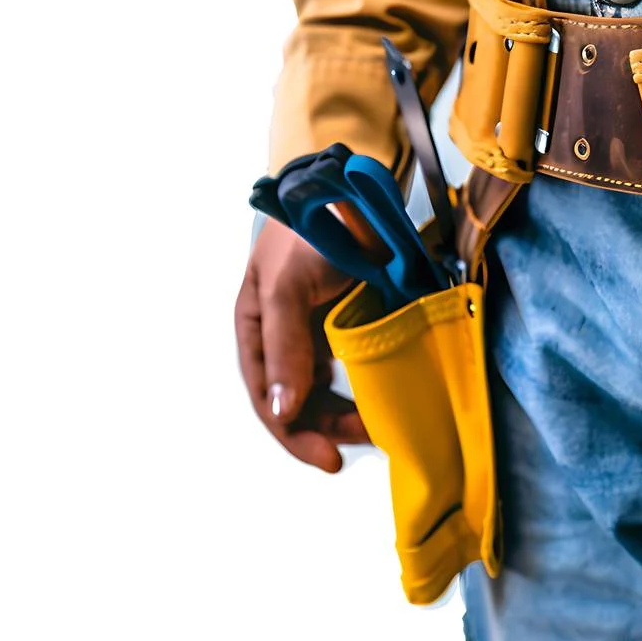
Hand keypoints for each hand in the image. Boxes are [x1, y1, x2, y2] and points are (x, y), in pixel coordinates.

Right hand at [235, 218, 369, 471]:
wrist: (349, 181)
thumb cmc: (307, 228)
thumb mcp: (288, 288)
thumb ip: (285, 347)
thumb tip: (281, 410)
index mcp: (256, 328)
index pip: (267, 397)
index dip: (293, 433)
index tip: (328, 458)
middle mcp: (285, 335)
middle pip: (299, 400)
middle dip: (328, 427)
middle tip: (366, 440)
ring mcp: (318, 328)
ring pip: (329, 388)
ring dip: (349, 411)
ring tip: (379, 424)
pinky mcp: (352, 319)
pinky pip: (356, 364)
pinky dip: (367, 385)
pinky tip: (385, 395)